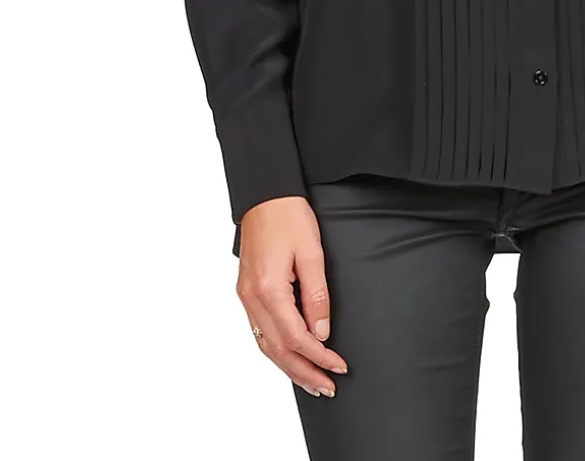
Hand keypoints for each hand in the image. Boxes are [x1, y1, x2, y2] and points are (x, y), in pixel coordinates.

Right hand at [236, 196, 347, 397]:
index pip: (295, 337)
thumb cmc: (289, 217)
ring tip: (312, 382)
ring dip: (289, 367)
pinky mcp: (246, 292)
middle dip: (304, 372)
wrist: (264, 195)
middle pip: (277, 349)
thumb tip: (322, 331)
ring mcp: (246, 297)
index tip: (338, 366)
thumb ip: (317, 294)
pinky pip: (259, 332)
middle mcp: (252, 298)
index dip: (318, 357)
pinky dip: (275, 350)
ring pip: (265, 345)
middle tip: (328, 388)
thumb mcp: (311, 252)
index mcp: (268, 289)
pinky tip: (289, 358)